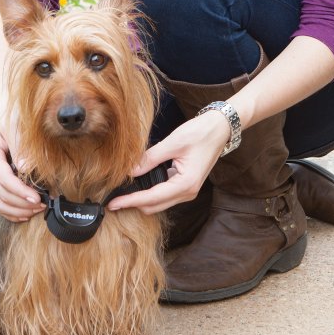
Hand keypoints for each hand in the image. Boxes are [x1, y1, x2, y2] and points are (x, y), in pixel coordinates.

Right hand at [0, 117, 43, 222]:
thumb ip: (21, 145)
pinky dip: (12, 212)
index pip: (4, 177)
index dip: (20, 190)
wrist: (5, 118)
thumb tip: (25, 168)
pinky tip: (27, 213)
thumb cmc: (13, 119)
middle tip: (43, 204)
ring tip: (38, 209)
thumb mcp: (17, 126)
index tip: (37, 197)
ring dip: (18, 209)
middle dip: (23, 202)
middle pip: (2, 193)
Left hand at [105, 108, 230, 214]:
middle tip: (113, 198)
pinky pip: (165, 195)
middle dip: (134, 204)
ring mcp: (188, 190)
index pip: (151, 198)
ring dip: (142, 199)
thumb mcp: (172, 143)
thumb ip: (149, 158)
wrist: (220, 128)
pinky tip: (139, 183)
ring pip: (159, 203)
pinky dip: (151, 193)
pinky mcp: (186, 185)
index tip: (112, 203)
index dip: (130, 201)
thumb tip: (129, 171)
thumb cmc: (200, 133)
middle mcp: (188, 192)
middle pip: (154, 206)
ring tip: (123, 192)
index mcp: (185, 184)